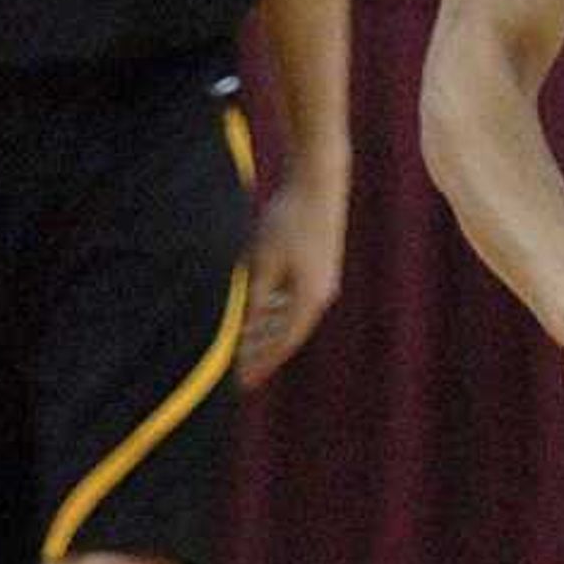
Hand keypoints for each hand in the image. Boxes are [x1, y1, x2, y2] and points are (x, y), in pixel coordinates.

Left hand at [236, 172, 345, 390]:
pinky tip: (260, 311)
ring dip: (269, 331)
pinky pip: (296, 299)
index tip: (243, 381)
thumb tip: (245, 327)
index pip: (282, 343)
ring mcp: (323, 280)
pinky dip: (277, 310)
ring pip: (291, 316)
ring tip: (245, 344)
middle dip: (262, 351)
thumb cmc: (287, 219)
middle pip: (288, 333)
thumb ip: (255, 298)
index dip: (261, 363)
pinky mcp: (320, 265)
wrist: (318, 181)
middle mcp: (321, 295)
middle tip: (240, 370)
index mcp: (309, 299)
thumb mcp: (263, 261)